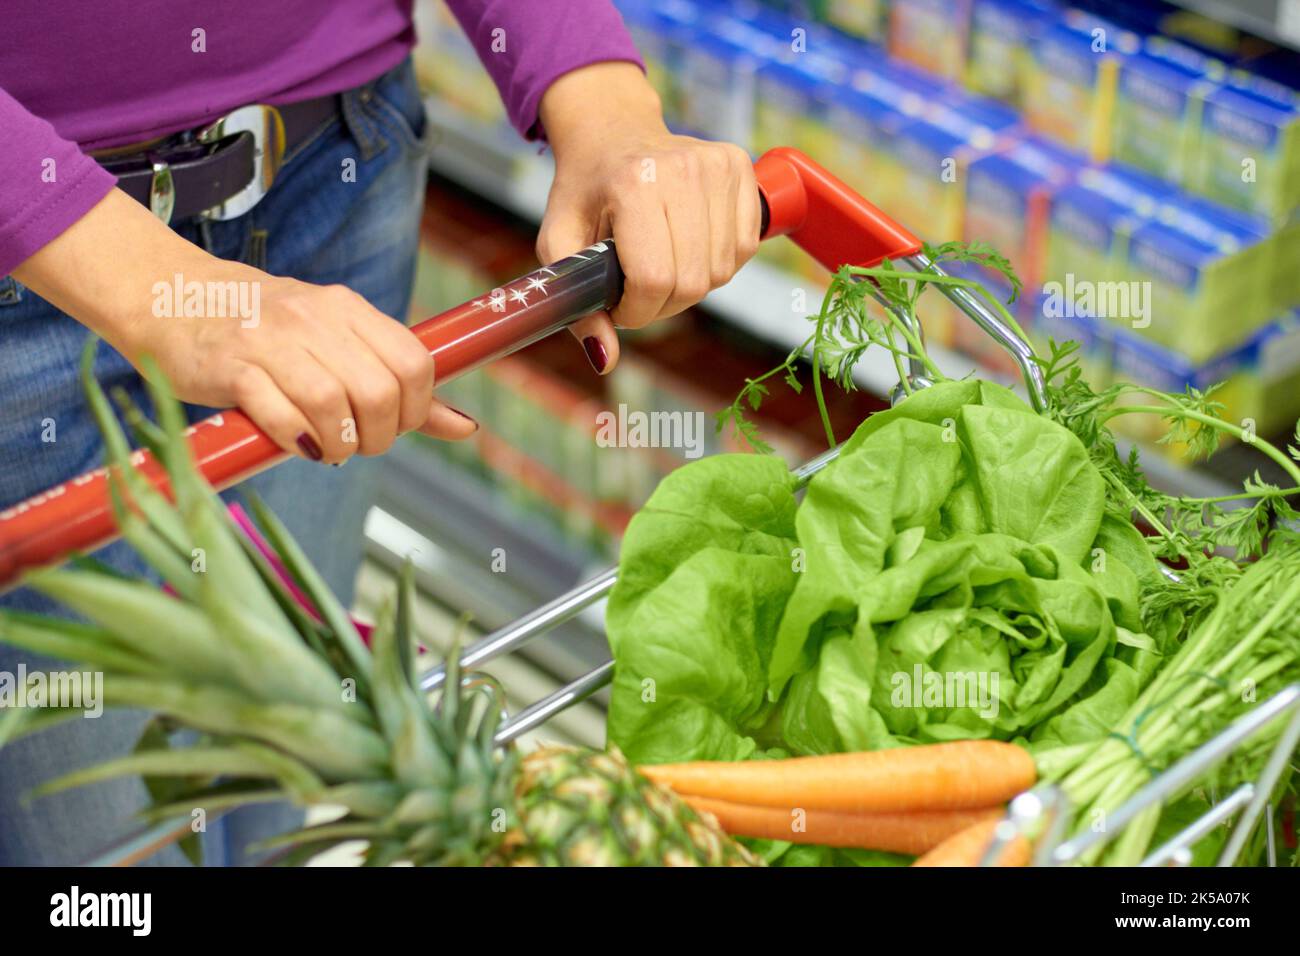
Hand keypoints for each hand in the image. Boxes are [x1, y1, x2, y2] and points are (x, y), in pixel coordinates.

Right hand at [14, 189, 475, 463]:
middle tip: (359, 443)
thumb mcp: (337, 340)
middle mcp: (313, 318)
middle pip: (379, 392)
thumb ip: (399, 381)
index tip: (395, 424)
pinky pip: (281, 416)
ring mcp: (270, 341)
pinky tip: (297, 443)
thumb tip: (464, 428)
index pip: (414, 363)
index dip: (417, 409)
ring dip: (339, 444)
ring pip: (333, 405)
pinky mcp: (230, 369)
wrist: (171, 297)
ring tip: (328, 446)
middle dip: (380, 435)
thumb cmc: (266, 329)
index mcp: (347, 308)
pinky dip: (298, 441)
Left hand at [536, 62, 760, 374]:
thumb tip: (605, 361)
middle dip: (662, 303)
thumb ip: (576, 305)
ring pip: (721, 272)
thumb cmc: (584, 193)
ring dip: (690, 284)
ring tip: (662, 259)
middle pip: (692, 283)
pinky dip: (717, 261)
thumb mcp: (559, 245)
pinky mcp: (741, 168)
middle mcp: (683, 170)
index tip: (619, 303)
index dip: (636, 310)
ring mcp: (718, 166)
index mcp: (634, 185)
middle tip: (638, 285)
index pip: (654, 280)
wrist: (612, 130)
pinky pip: (744, 249)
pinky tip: (690, 243)